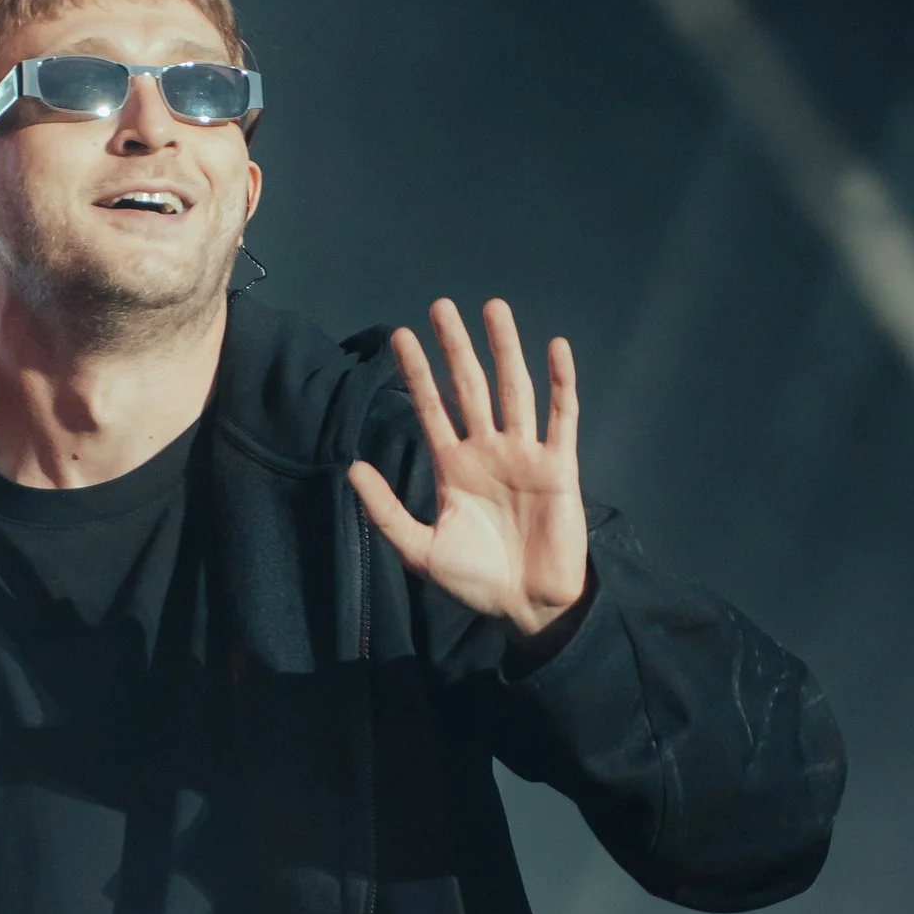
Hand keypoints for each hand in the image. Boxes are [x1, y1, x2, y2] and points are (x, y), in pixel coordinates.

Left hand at [348, 298, 590, 648]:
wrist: (527, 607)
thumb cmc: (476, 581)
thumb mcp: (419, 550)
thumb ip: (386, 510)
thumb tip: (351, 467)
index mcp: (454, 466)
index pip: (431, 407)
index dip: (417, 373)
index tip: (400, 336)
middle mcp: (488, 450)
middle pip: (469, 386)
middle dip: (456, 347)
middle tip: (441, 306)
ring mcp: (525, 454)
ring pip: (513, 390)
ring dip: (504, 350)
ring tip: (493, 308)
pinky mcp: (560, 465)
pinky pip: (562, 416)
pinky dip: (561, 382)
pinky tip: (554, 347)